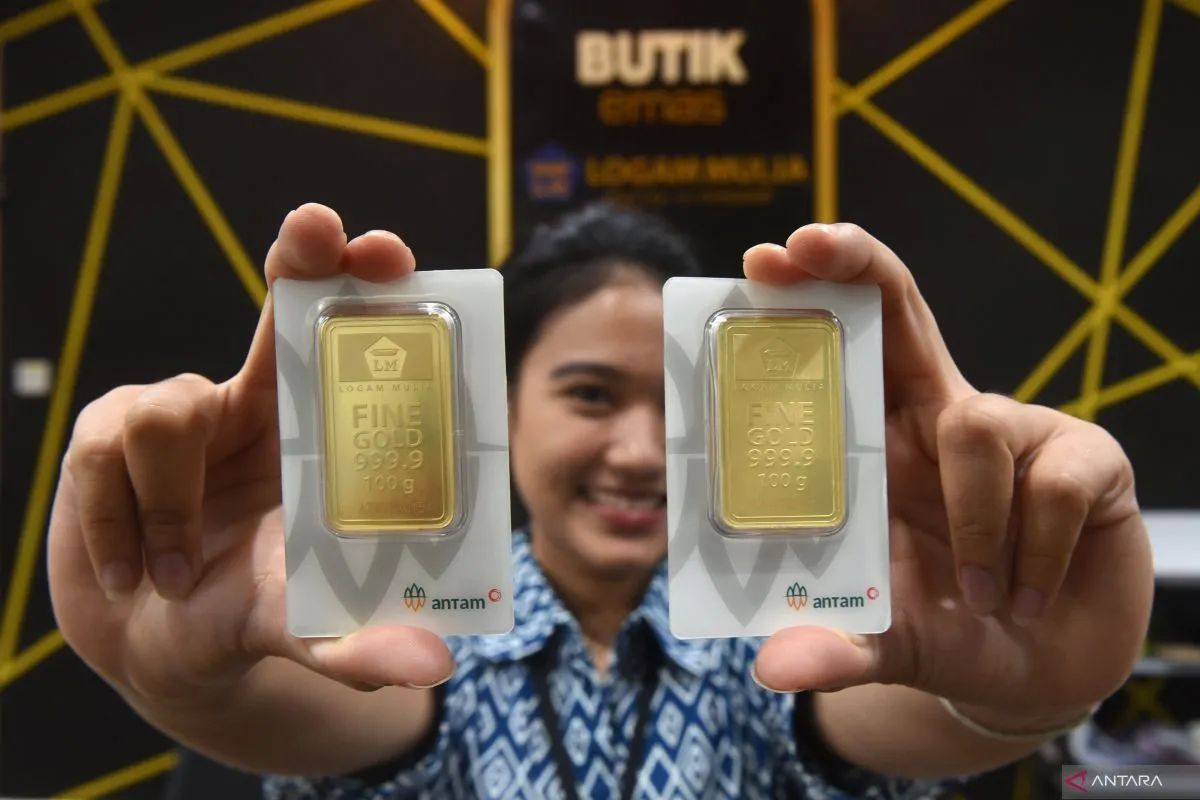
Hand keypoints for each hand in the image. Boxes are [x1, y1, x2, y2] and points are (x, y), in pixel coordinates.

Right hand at [49, 204, 454, 706]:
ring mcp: (178, 410)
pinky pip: (103, 451)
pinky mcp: (105, 431)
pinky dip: (117, 524)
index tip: (385, 253)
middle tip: (320, 228)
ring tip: (174, 567)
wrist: (155, 637)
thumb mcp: (306, 628)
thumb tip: (433, 668)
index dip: (365, 284)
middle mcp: (257, 401)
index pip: (352, 341)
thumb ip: (360, 645)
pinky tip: (130, 564)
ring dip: (168, 505)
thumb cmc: (249, 607)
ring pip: (169, 412)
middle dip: (301, 253)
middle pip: (283, 294)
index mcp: (317, 431)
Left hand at [742, 224, 1151, 729]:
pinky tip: (1029, 591)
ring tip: (980, 592)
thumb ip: (835, 648)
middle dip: (856, 265)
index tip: (763, 261)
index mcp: (881, 444)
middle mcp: (942, 420)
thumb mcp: (885, 642)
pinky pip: (1055, 482)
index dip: (813, 297)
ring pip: (974, 423)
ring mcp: (1018, 431)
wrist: (1041, 673)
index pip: (847, 349)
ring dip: (972, 522)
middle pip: (900, 312)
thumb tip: (771, 669)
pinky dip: (1036, 550)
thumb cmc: (949, 630)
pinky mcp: (1089, 459)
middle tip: (808, 243)